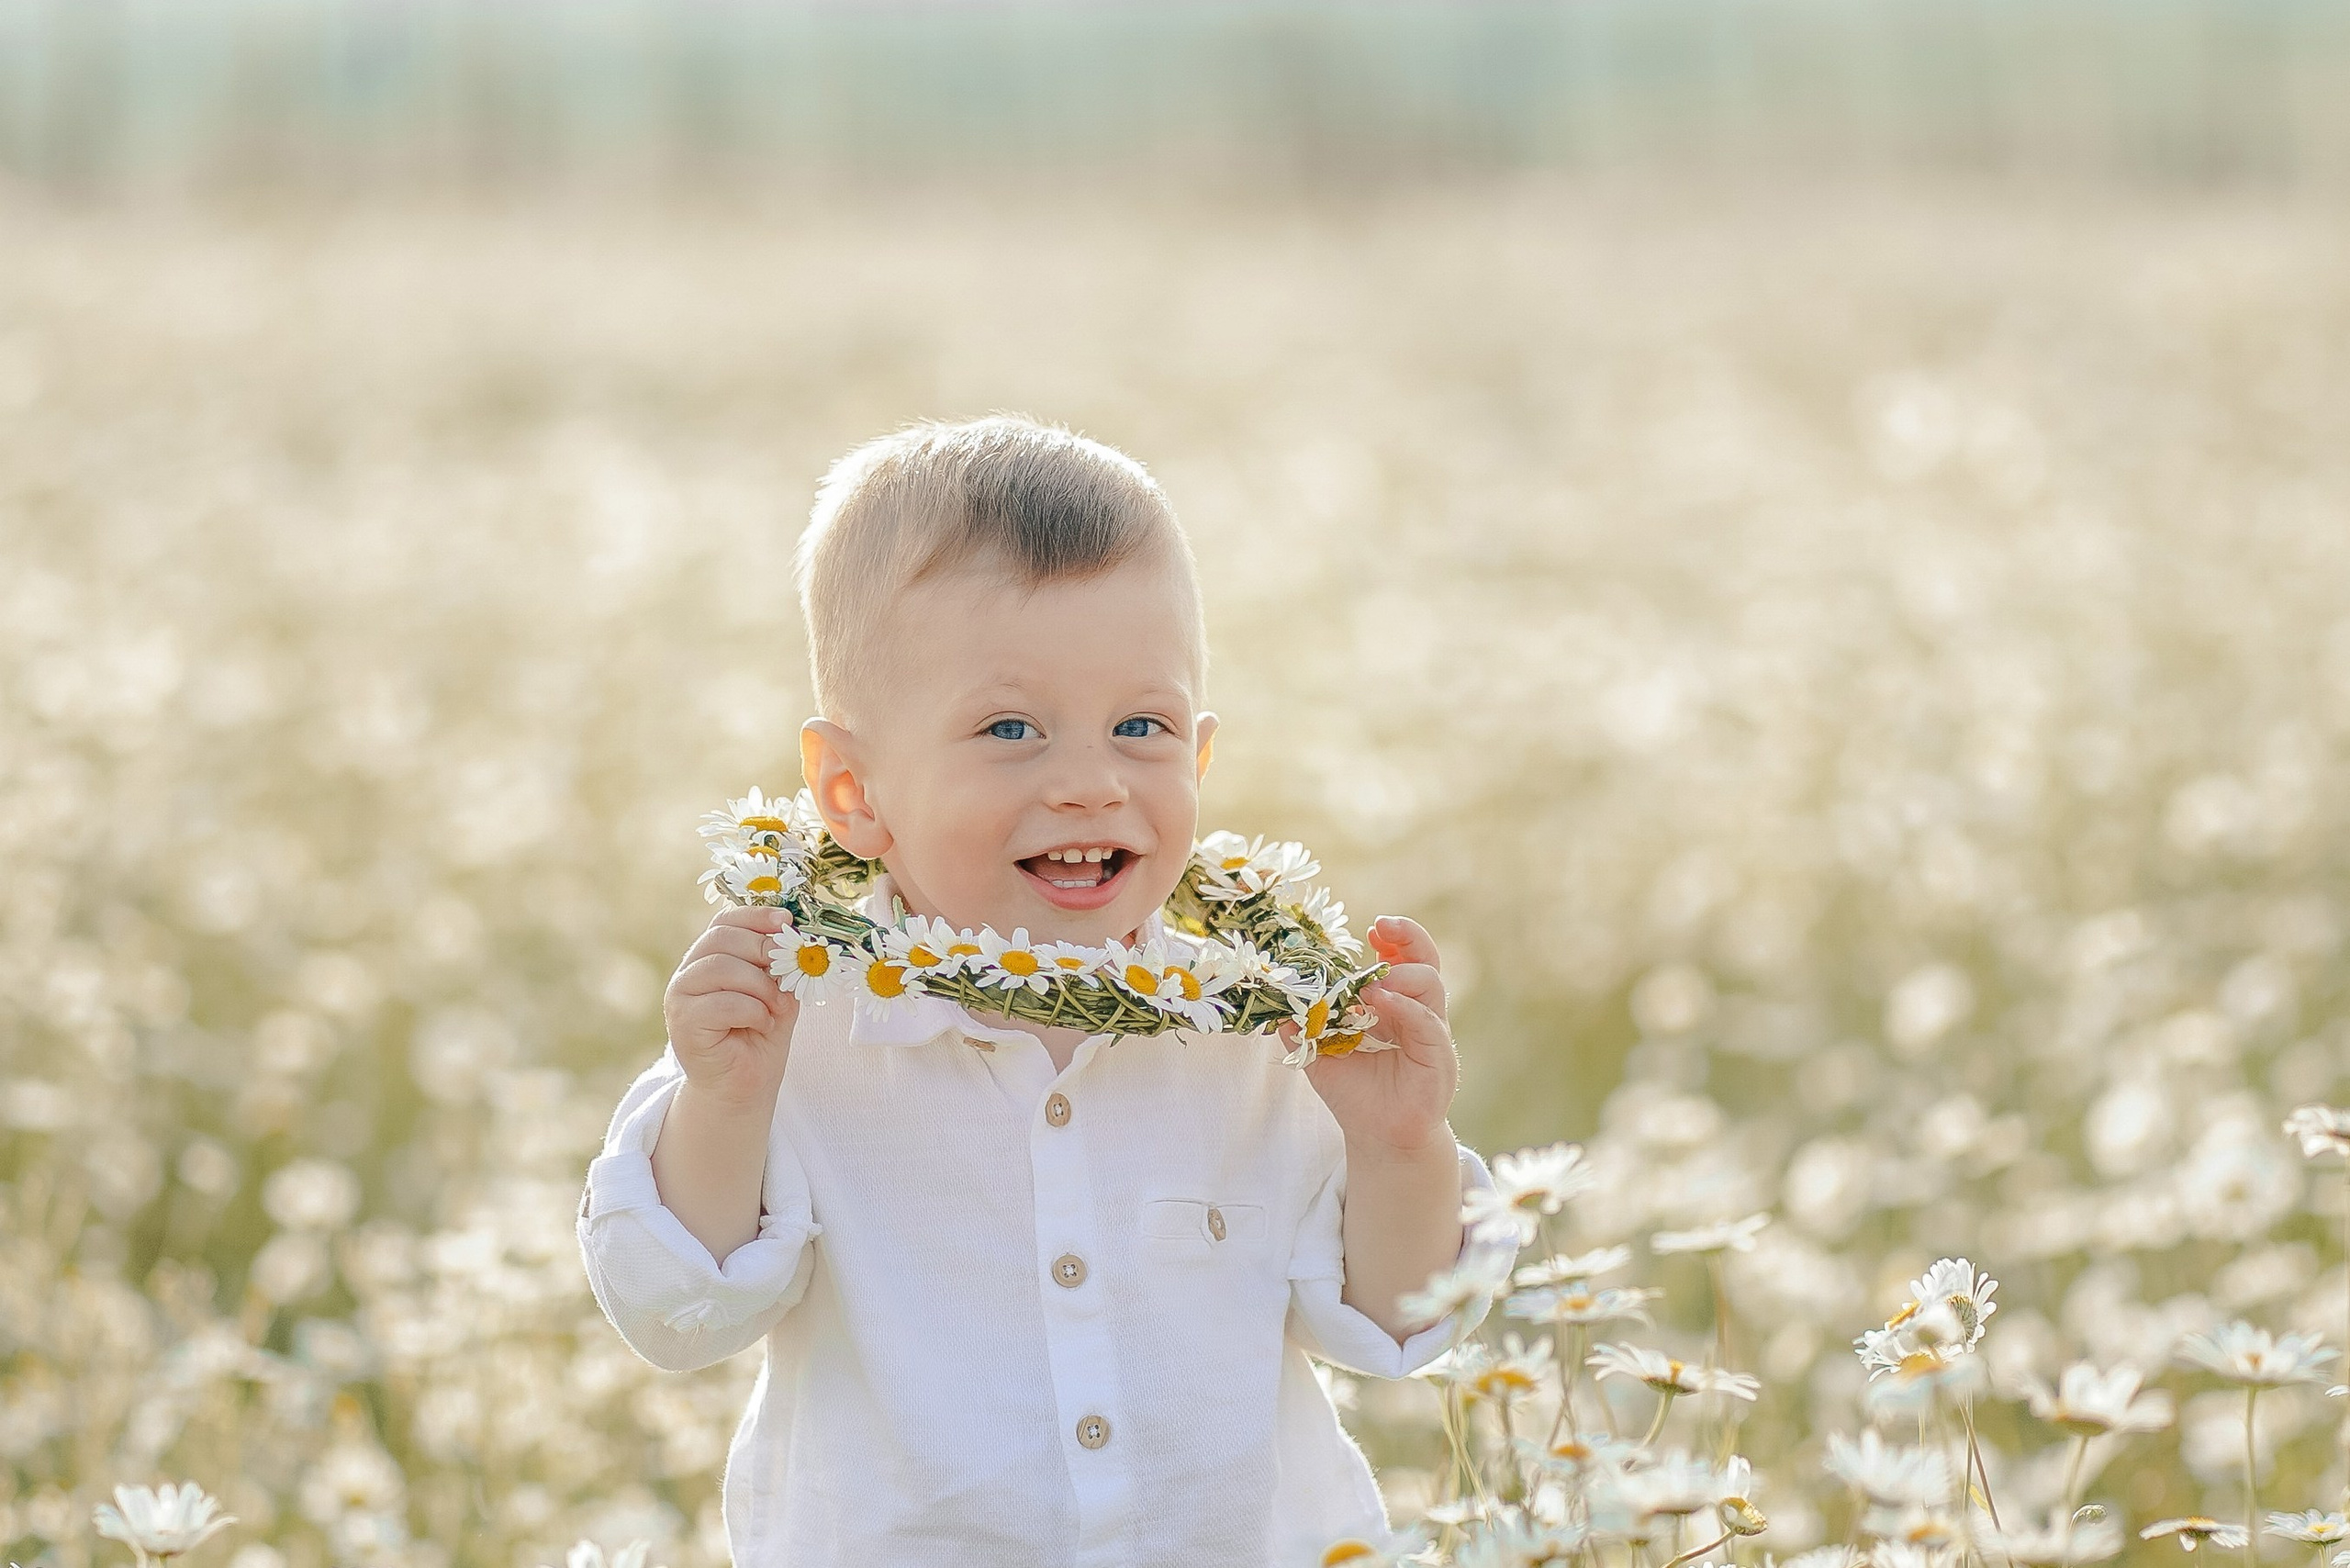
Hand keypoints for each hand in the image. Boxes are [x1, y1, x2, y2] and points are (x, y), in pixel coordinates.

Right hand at [663, 906, 799, 1112]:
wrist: (744, 1085)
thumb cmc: (760, 1036)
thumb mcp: (778, 991)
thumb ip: (781, 965)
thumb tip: (794, 937)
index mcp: (709, 958)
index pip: (724, 922)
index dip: (756, 916)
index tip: (787, 922)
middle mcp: (689, 972)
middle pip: (721, 939)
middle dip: (763, 949)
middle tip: (790, 970)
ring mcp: (680, 996)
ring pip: (721, 967)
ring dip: (761, 986)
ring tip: (778, 1007)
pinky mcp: (682, 1022)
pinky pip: (722, 1003)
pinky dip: (753, 1011)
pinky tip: (763, 1024)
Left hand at [1289, 915, 1459, 1158]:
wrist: (1379, 1138)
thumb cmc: (1356, 1094)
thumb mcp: (1321, 1055)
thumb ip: (1302, 1028)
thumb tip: (1276, 1007)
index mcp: (1397, 1005)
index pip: (1406, 960)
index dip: (1394, 939)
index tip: (1373, 929)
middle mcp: (1419, 1013)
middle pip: (1427, 962)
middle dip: (1408, 938)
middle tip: (1381, 926)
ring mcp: (1432, 1033)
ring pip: (1431, 985)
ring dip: (1399, 975)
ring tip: (1368, 983)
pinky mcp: (1438, 1057)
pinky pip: (1428, 1023)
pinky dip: (1405, 1008)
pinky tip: (1381, 1002)